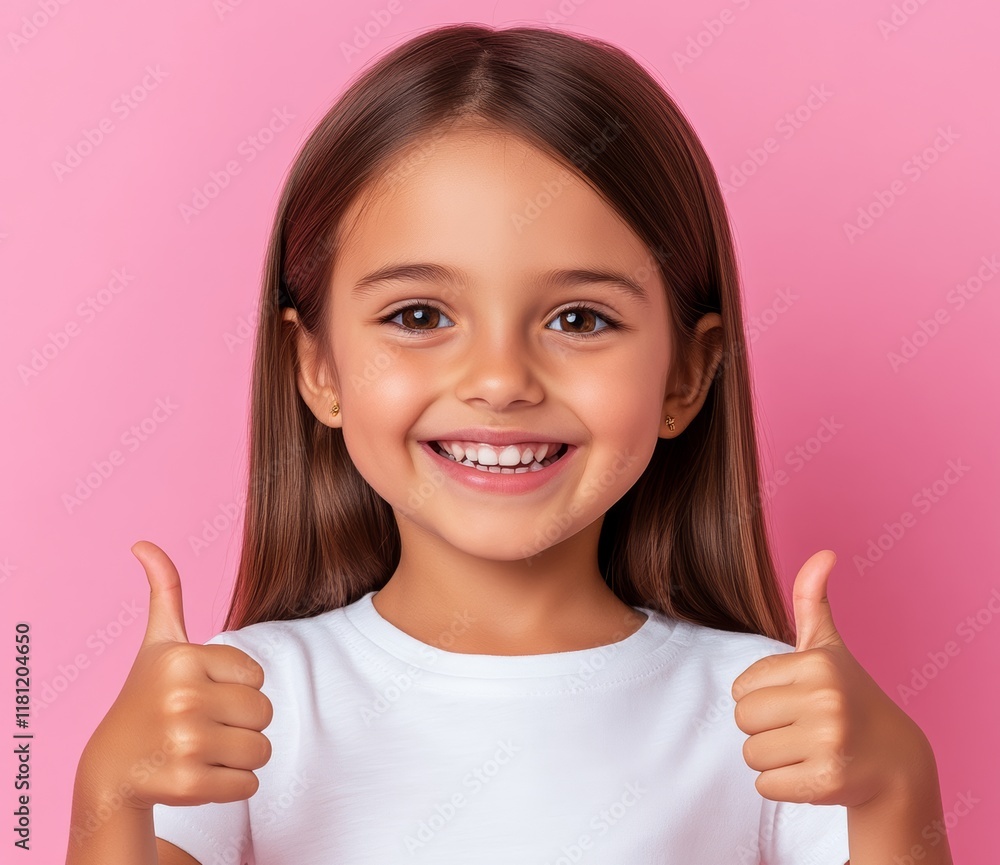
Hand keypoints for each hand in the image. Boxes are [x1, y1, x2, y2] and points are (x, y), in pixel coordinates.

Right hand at [79, 541, 272, 808]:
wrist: (114, 765)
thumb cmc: (148, 696)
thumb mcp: (159, 642)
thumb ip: (165, 590)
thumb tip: (143, 543)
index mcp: (183, 658)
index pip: (258, 677)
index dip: (236, 688)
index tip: (200, 692)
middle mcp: (183, 697)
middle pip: (264, 713)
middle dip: (242, 723)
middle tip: (202, 724)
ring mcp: (184, 743)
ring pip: (262, 750)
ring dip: (240, 755)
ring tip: (202, 749)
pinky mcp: (188, 785)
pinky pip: (248, 784)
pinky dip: (232, 785)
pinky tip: (197, 775)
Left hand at [731, 550, 928, 808]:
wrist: (895, 760)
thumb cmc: (849, 696)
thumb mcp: (829, 647)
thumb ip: (812, 600)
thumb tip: (823, 553)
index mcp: (817, 665)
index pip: (741, 688)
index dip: (762, 697)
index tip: (795, 700)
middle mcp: (825, 700)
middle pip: (742, 720)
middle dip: (764, 728)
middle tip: (799, 727)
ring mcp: (829, 742)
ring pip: (751, 755)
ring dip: (772, 758)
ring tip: (806, 749)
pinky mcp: (826, 781)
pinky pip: (765, 785)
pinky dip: (781, 785)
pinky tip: (812, 772)